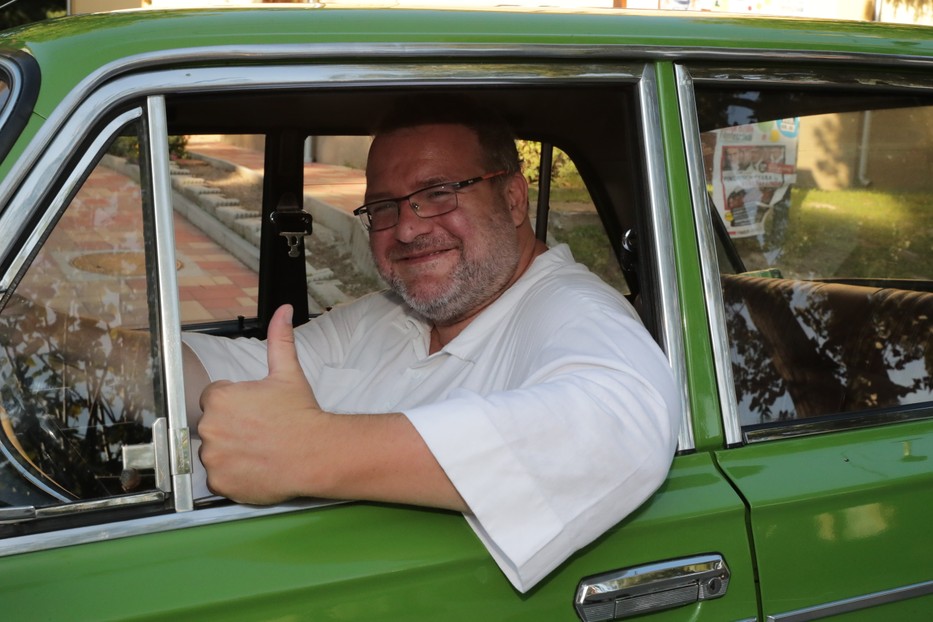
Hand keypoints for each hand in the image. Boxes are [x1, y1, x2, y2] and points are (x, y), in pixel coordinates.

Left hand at [197, 304, 324, 503]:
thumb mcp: (288, 372)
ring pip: (214, 452)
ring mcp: (214, 458)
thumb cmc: (301, 414)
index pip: (214, 399)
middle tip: (260, 431)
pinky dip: (233, 475)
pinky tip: (255, 467)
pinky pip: (218, 478)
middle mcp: (210, 427)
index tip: (255, 412)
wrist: (316, 453)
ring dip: (230, 452)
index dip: (237, 405)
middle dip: (231, 428)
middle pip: (212, 426)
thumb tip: (283, 311)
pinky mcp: (220, 482)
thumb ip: (279, 339)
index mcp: (220, 398)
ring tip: (258, 450)